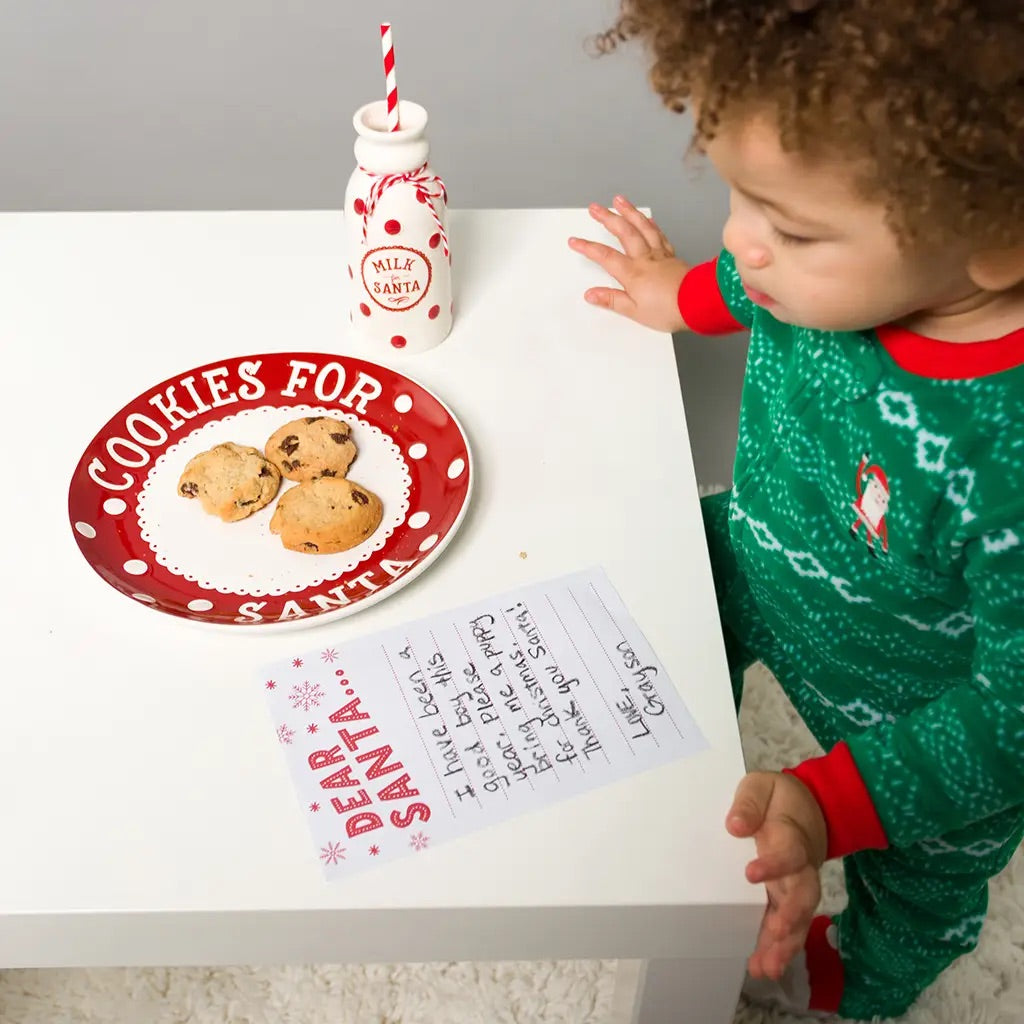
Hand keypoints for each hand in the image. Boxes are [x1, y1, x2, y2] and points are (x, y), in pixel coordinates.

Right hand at [568, 196, 689, 331]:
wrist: (699, 303)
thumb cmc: (669, 310)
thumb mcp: (635, 311)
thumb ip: (612, 300)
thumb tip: (591, 294)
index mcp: (632, 273)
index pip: (605, 256)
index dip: (588, 247)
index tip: (575, 241)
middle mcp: (645, 258)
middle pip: (624, 232)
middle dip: (607, 218)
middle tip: (595, 207)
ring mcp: (660, 255)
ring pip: (642, 227)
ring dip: (629, 212)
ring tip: (619, 201)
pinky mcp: (672, 256)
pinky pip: (659, 235)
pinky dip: (651, 224)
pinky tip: (647, 219)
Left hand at [726, 771, 827, 980]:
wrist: (811, 806)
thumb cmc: (779, 797)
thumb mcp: (762, 785)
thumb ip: (750, 802)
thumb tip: (735, 825)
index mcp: (791, 835)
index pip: (788, 852)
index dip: (774, 864)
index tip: (751, 873)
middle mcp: (800, 866)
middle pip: (803, 894)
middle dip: (790, 916)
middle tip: (775, 934)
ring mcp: (797, 885)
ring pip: (798, 917)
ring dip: (785, 943)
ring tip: (767, 966)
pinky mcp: (790, 898)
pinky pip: (790, 925)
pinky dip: (781, 947)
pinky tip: (765, 966)